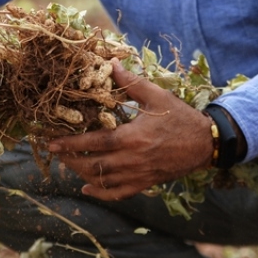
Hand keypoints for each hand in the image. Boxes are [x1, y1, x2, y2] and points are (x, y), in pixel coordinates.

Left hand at [47, 60, 213, 200]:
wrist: (205, 143)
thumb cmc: (180, 117)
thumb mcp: (157, 96)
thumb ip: (132, 83)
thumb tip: (111, 63)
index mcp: (132, 137)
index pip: (94, 143)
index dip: (71, 144)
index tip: (52, 143)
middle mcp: (132, 160)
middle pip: (93, 165)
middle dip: (71, 160)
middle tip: (57, 153)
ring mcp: (138, 175)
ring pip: (102, 181)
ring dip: (82, 174)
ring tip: (69, 164)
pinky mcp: (145, 184)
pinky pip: (119, 193)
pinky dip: (101, 194)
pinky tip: (88, 188)